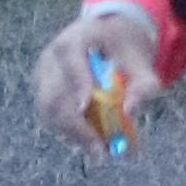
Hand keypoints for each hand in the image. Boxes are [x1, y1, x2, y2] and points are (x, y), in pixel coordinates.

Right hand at [32, 4, 160, 152]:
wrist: (108, 36)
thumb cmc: (124, 48)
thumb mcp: (141, 60)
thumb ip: (143, 84)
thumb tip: (131, 111)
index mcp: (75, 40)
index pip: (70, 59)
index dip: (76, 83)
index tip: (85, 107)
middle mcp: (51, 58)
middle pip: (52, 95)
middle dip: (74, 125)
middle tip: (99, 148)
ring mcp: (43, 75)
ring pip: (47, 111)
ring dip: (71, 134)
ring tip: (99, 148)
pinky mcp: (42, 91)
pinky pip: (49, 117)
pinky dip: (68, 132)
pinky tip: (90, 139)